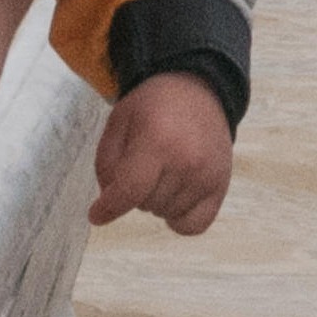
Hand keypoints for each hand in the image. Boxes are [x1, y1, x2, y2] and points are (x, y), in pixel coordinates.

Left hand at [89, 73, 232, 232]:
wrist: (198, 90)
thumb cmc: (152, 107)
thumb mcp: (119, 121)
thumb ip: (106, 162)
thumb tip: (111, 203)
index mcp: (157, 140)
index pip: (130, 190)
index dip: (109, 207)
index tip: (96, 215)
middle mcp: (187, 161)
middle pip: (144, 205)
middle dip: (135, 191)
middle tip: (143, 162)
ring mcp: (207, 176)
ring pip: (165, 215)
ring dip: (156, 201)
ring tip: (162, 169)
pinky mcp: (221, 187)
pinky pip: (192, 226)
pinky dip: (178, 218)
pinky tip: (175, 195)